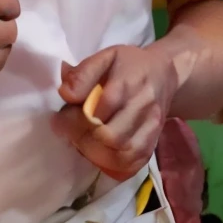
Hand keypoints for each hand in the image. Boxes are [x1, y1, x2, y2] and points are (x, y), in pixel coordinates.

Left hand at [52, 43, 180, 180]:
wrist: (164, 76)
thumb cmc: (129, 66)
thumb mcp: (105, 57)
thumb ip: (83, 73)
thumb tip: (66, 93)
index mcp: (130, 81)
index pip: (103, 107)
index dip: (75, 118)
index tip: (58, 119)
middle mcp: (144, 107)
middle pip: (111, 136)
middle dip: (83, 138)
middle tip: (68, 132)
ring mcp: (152, 128)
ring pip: (121, 155)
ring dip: (94, 154)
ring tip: (81, 143)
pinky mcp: (152, 145)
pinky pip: (131, 165)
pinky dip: (109, 165)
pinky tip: (97, 153)